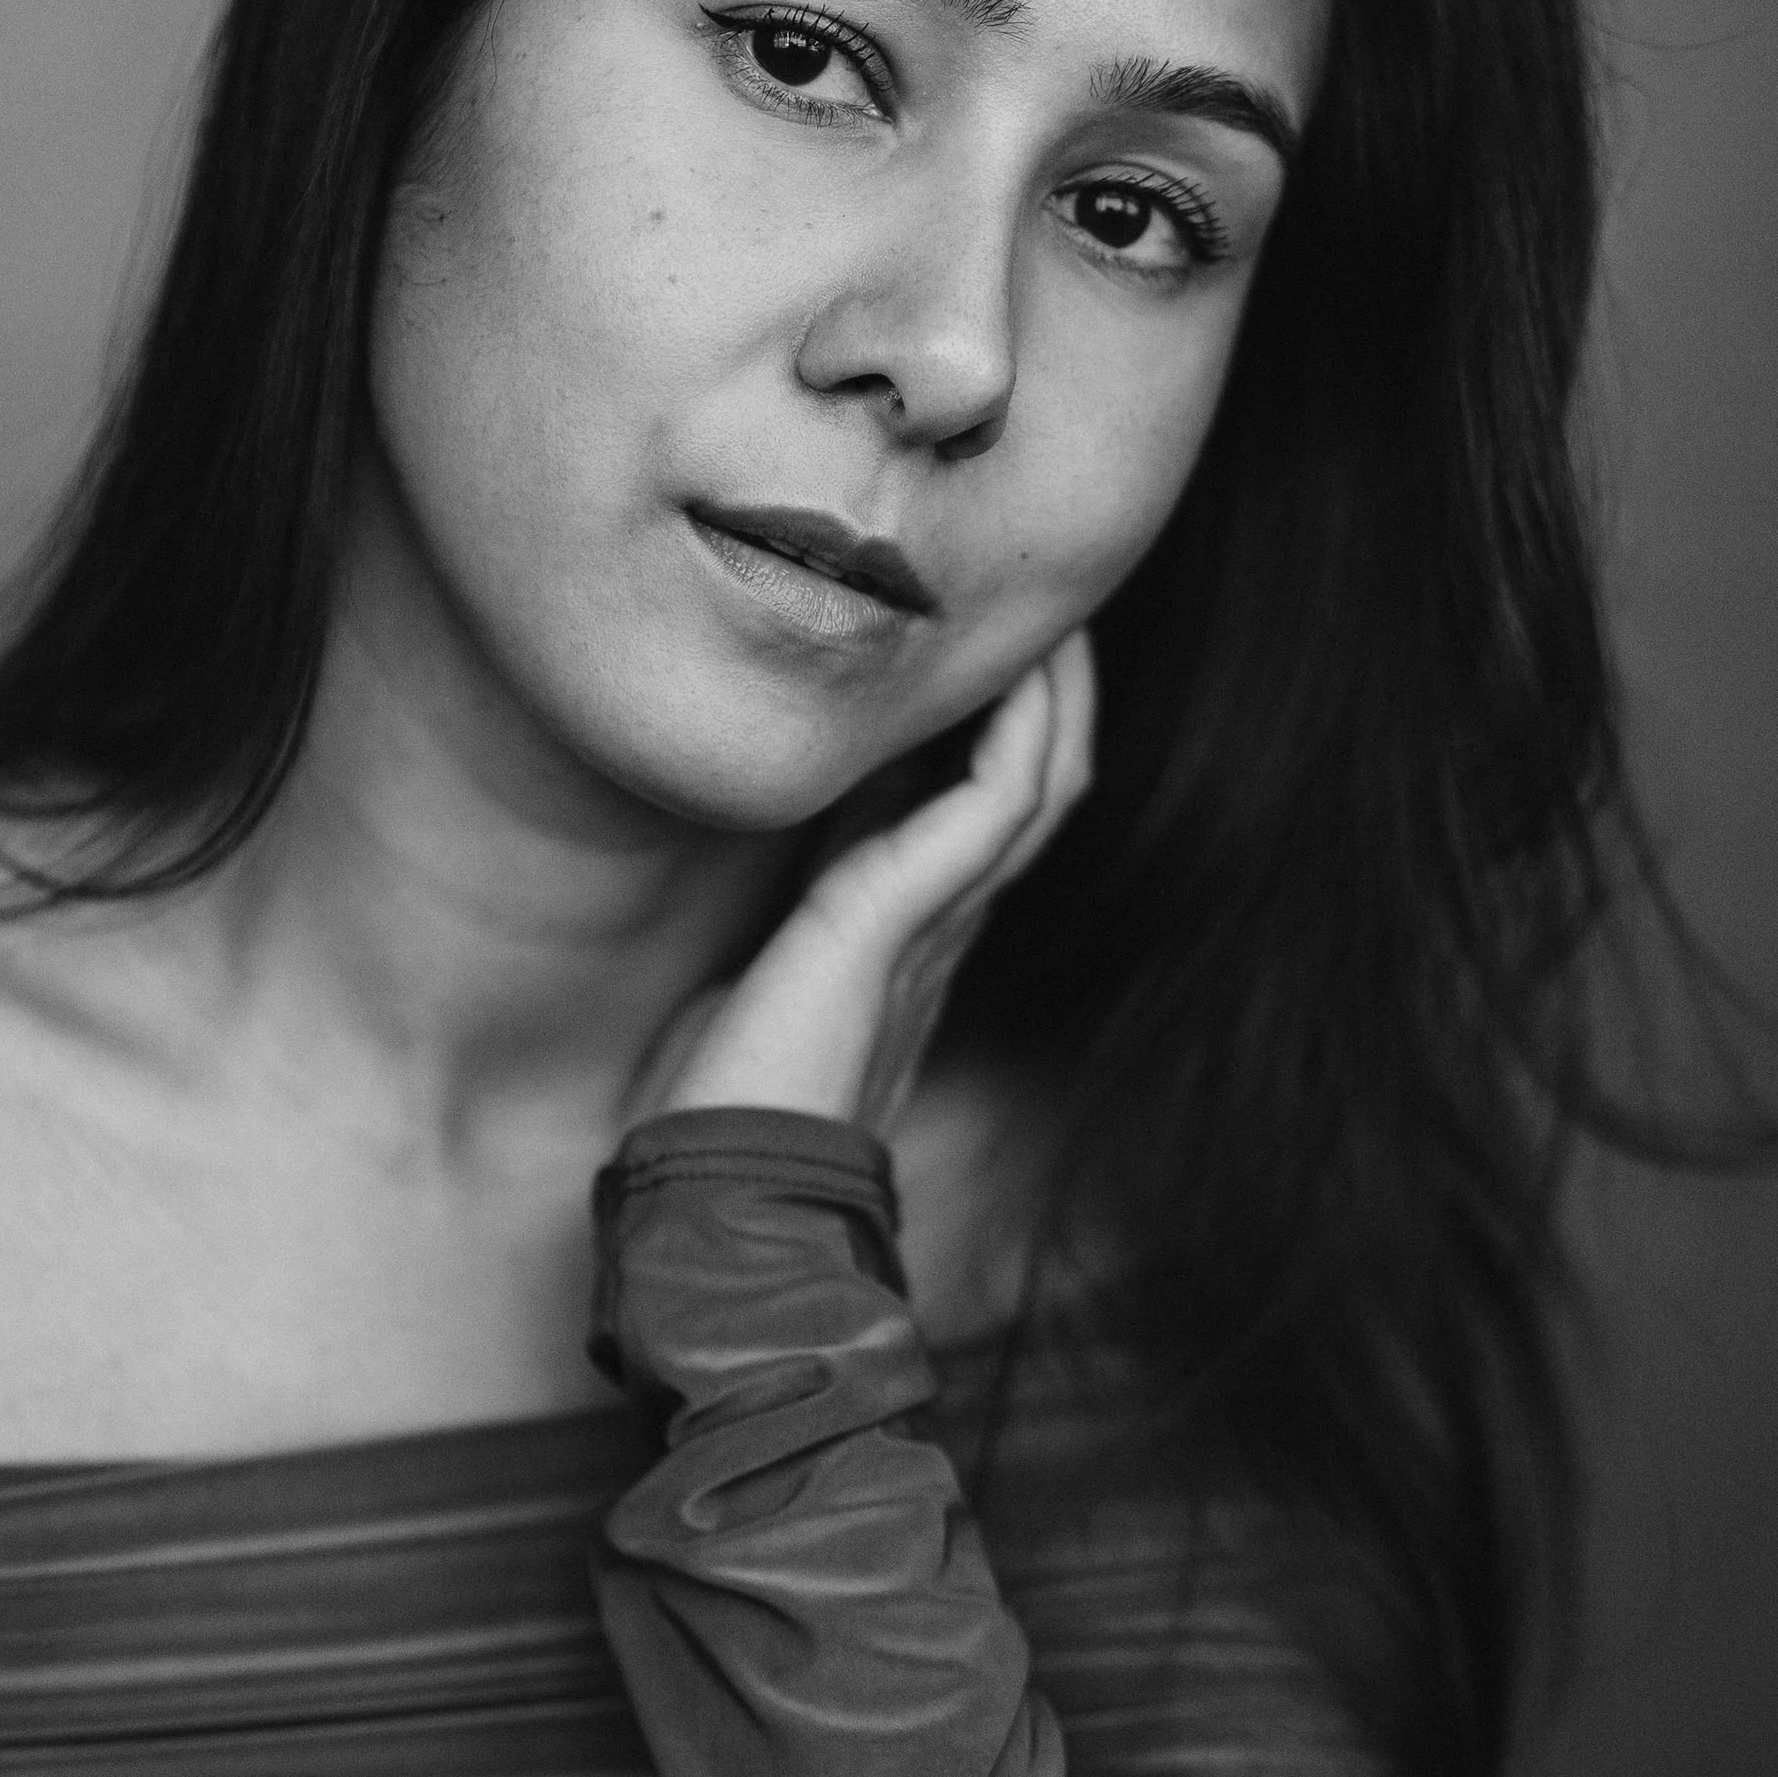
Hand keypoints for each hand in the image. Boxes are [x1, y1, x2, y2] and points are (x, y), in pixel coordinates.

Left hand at [646, 629, 1095, 1138]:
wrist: (722, 1185)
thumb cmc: (723, 1100)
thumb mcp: (760, 967)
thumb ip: (796, 910)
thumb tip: (790, 847)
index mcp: (906, 928)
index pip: (977, 803)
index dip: (993, 715)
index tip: (977, 630)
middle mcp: (940, 920)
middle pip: (1037, 777)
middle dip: (1049, 682)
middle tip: (1043, 591)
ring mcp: (932, 920)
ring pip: (1040, 778)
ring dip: (1054, 686)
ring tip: (1053, 602)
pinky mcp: (898, 917)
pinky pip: (997, 806)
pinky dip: (1016, 731)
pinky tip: (1016, 669)